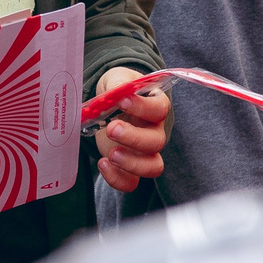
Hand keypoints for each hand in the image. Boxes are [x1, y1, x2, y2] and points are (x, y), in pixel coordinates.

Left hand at [92, 67, 168, 191]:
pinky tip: (102, 163)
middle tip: (111, 128)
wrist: (109, 105)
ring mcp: (144, 153)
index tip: (123, 100)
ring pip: (153, 166)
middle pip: (157, 141)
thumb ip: (118, 83)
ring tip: (111, 154)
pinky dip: (117, 178)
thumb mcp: (116, 79)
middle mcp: (154, 131)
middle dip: (134, 137)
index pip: (159, 109)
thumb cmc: (117, 90)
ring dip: (132, 163)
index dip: (143, 107)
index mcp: (155, 106)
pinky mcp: (129, 168)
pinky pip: (132, 183)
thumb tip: (117, 91)